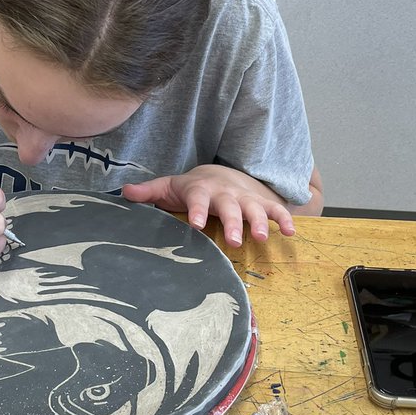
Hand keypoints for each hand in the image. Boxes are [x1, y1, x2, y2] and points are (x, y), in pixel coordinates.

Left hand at [122, 165, 295, 246]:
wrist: (220, 173)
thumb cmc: (191, 188)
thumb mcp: (169, 187)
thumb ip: (149, 192)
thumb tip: (124, 193)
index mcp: (200, 190)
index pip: (197, 199)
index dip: (197, 210)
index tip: (196, 225)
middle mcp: (225, 193)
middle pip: (229, 206)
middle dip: (232, 222)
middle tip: (234, 241)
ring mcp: (245, 197)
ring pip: (254, 208)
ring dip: (260, 222)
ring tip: (261, 238)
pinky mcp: (261, 202)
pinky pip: (276, 209)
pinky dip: (284, 218)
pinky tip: (291, 233)